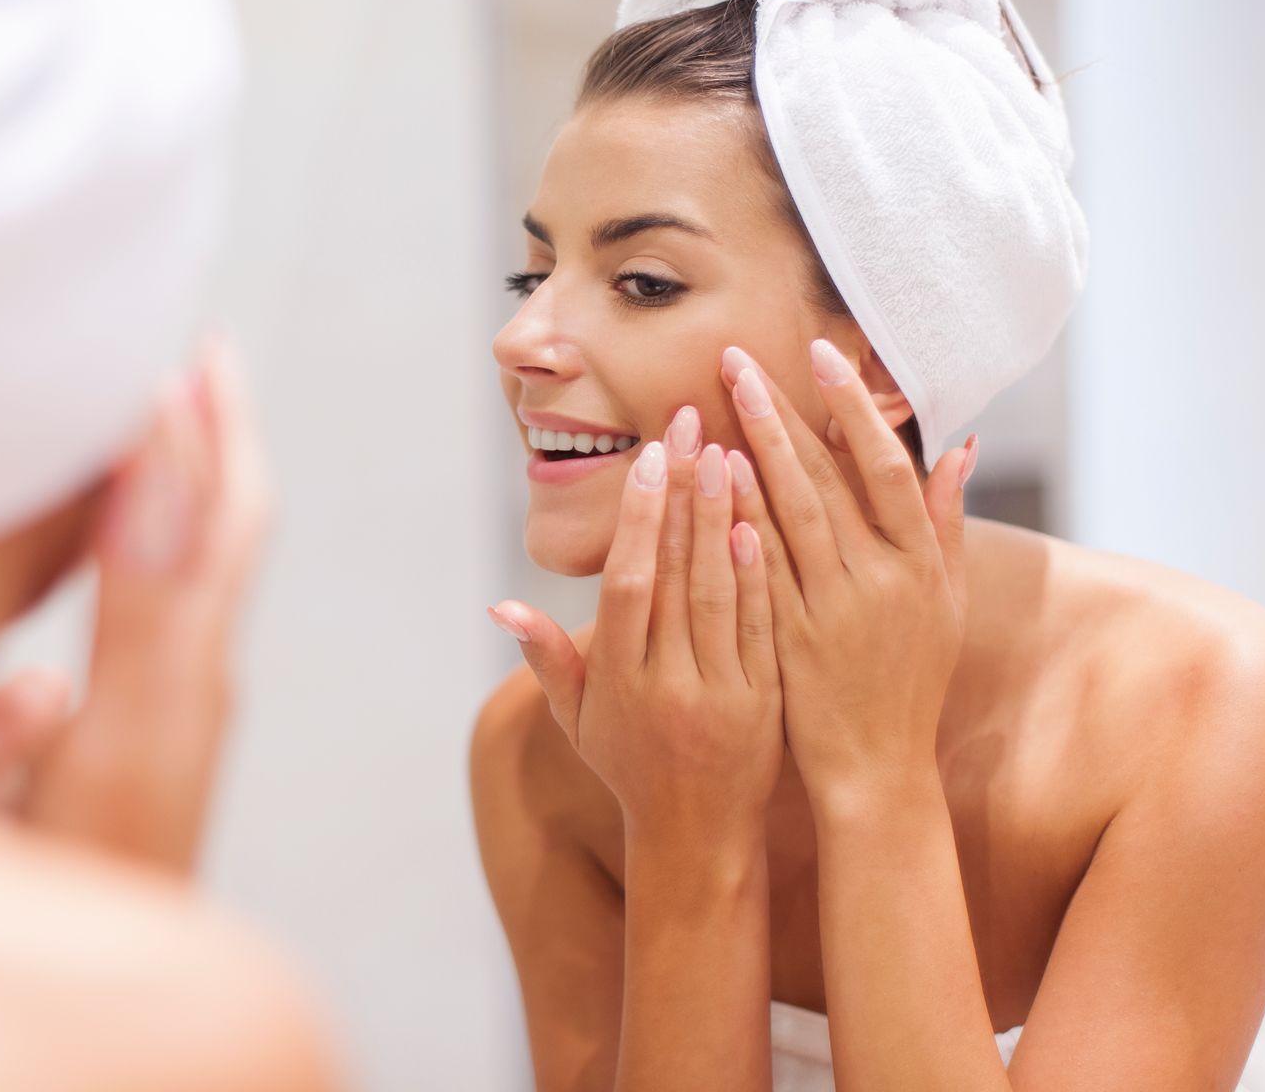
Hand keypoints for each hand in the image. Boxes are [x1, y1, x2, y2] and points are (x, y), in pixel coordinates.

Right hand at [0, 339, 271, 875]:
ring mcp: (181, 700)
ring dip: (195, 475)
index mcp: (179, 672)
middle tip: (199, 359)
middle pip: (224, 530)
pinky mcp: (159, 723)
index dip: (206, 438)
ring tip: (168, 413)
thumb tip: (142, 504)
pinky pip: (180, 596)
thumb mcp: (93, 754)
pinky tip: (133, 521)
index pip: (211, 526)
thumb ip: (124, 615)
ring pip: (204, 557)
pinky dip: (166, 532)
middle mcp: (193, 676)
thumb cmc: (87, 880)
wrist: (114, 967)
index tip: (185, 358)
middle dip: (217, 437)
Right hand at [488, 407, 782, 851]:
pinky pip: (763, 630)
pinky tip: (763, 524)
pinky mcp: (764, 703)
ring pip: (722, 593)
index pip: (629, 583)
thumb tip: (500, 605)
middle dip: (684, 494)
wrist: (697, 839)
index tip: (651, 458)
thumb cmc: (629, 768)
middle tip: (695, 425)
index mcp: (619, 680)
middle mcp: (667, 681)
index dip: (641, 520)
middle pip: (677, 574)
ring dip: (726, 519)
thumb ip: (547, 659)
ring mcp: (720, 692)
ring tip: (731, 453)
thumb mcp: (576, 722)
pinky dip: (762, 578)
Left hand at [717, 340, 974, 807]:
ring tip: (721, 398)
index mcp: (921, 565)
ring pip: (787, 515)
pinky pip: (758, 566)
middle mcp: (880, 581)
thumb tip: (961, 444)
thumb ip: (946, 521)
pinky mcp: (789, 640)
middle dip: (779, 412)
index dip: (852, 408)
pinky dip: (736, 518)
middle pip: (824, 479)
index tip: (819, 355)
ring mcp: (832, 611)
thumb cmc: (911, 678)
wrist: (877, 768)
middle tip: (738, 358)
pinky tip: (711, 476)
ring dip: (752, 450)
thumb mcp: (946, 602)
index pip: (886, 467)